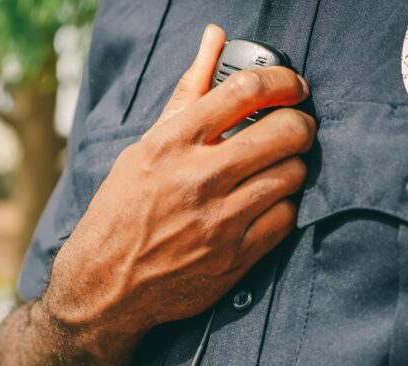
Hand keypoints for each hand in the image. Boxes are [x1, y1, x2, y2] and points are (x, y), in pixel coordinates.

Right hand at [44, 24, 315, 349]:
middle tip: (294, 128)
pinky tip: (266, 204)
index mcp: (171, 144)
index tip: (292, 86)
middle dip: (300, 124)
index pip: (246, 89)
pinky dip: (284, 206)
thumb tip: (214, 38)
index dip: (283, 80)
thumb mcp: (145, 149)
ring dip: (293, 166)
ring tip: (275, 169)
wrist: (107, 285)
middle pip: (285, 131)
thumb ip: (187, 94)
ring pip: (293, 175)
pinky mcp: (234, 257)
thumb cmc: (121, 211)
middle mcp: (197, 178)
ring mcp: (219, 221)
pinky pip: (287, 218)